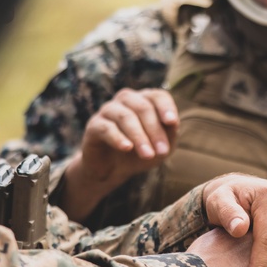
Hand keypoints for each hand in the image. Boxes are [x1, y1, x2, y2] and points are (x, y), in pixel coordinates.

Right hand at [63, 88, 178, 220]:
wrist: (112, 170)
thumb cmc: (140, 154)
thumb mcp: (160, 148)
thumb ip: (169, 134)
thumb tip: (172, 123)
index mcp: (145, 101)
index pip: (157, 96)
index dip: (165, 107)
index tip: (172, 122)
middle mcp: (126, 100)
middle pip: (142, 107)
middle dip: (154, 130)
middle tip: (162, 151)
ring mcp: (108, 110)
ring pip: (125, 117)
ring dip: (139, 136)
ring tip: (147, 155)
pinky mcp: (94, 125)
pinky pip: (106, 127)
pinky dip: (118, 138)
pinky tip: (127, 148)